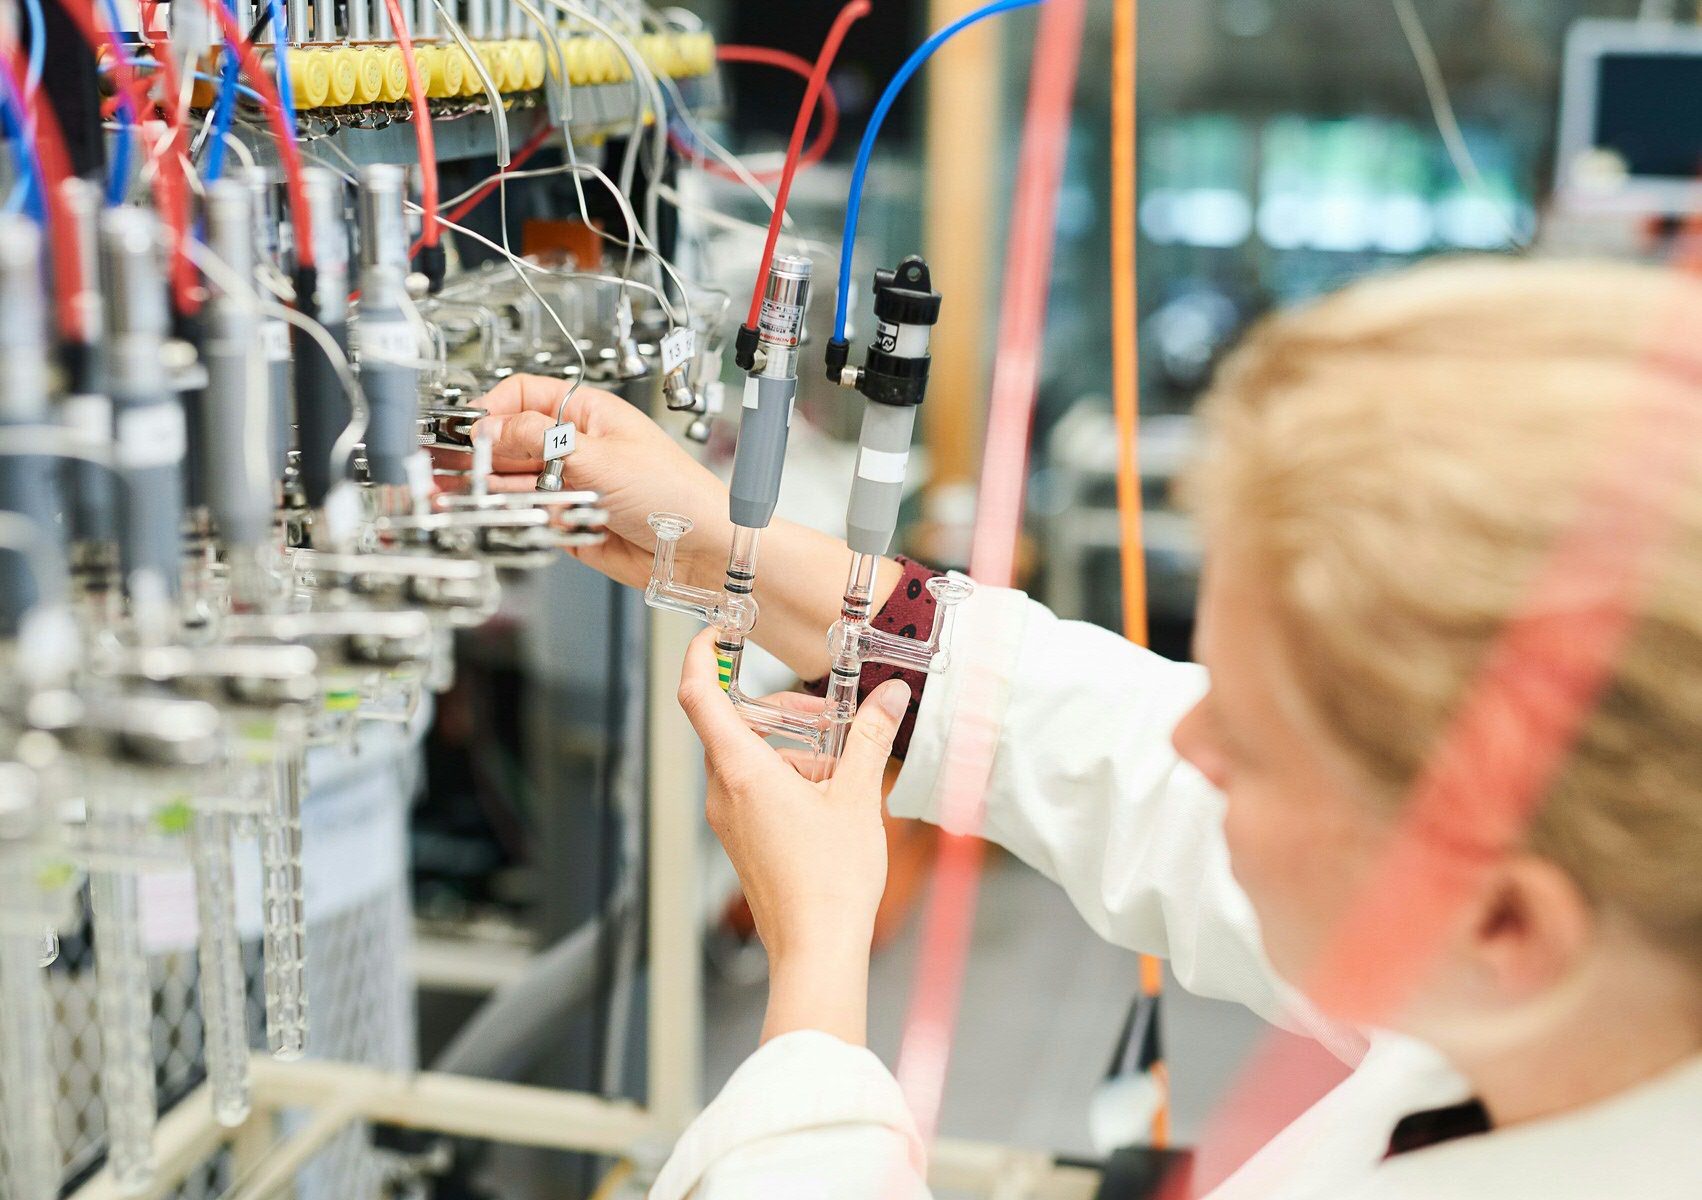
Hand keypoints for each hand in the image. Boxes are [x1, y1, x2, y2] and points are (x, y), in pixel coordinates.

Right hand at [442, 375, 732, 589]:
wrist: (700, 550)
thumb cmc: (674, 493)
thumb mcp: (600, 456)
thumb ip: (539, 440)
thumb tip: (490, 426)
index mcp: (587, 414)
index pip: (524, 396)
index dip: (492, 410)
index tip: (468, 430)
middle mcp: (576, 447)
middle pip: (511, 442)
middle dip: (481, 455)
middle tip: (452, 468)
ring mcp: (571, 486)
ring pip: (514, 482)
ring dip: (490, 489)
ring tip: (461, 495)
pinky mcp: (569, 524)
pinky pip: (530, 518)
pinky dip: (514, 518)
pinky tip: (497, 516)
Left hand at [677, 629, 911, 1044]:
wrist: (817, 950)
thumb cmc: (831, 882)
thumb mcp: (858, 798)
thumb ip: (870, 739)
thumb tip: (889, 697)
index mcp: (742, 771)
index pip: (699, 695)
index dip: (700, 655)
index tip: (716, 631)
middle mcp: (724, 792)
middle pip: (735, 724)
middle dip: (783, 710)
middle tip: (831, 716)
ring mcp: (729, 819)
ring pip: (750, 758)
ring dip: (794, 747)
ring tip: (845, 767)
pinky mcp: (742, 839)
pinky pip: (756, 788)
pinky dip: (789, 777)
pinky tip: (834, 797)